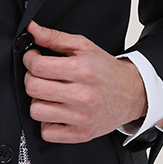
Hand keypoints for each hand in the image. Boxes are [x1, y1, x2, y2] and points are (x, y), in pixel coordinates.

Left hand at [23, 20, 147, 142]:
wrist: (132, 93)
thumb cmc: (106, 70)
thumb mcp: (83, 47)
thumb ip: (54, 37)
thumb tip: (31, 29)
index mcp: (82, 70)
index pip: (38, 66)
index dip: (30, 60)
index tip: (33, 58)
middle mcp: (82, 95)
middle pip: (33, 88)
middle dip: (31, 79)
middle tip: (41, 76)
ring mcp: (81, 117)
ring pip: (36, 112)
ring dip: (39, 101)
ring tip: (50, 95)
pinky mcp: (81, 134)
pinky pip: (47, 133)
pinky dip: (47, 122)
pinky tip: (57, 111)